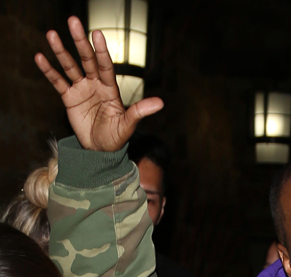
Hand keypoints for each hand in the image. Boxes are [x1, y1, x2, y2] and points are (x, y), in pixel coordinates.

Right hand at [34, 16, 162, 150]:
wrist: (100, 150)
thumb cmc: (116, 137)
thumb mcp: (128, 125)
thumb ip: (140, 111)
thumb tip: (160, 103)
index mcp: (110, 89)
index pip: (105, 66)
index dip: (101, 51)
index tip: (97, 33)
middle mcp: (96, 85)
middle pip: (87, 60)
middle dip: (80, 42)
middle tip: (73, 22)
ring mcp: (82, 90)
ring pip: (70, 67)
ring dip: (61, 52)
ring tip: (51, 34)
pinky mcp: (69, 98)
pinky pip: (58, 82)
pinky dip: (49, 71)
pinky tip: (40, 58)